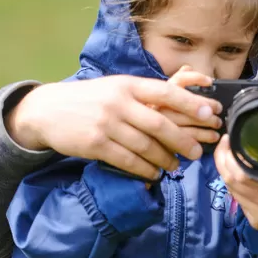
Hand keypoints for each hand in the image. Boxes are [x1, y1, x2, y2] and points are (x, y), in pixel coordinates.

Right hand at [7, 72, 223, 179]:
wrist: (47, 110)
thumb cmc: (91, 99)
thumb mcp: (116, 88)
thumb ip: (144, 95)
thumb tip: (182, 103)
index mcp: (128, 85)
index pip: (166, 91)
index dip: (191, 103)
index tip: (210, 113)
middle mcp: (119, 102)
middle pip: (160, 123)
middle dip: (183, 140)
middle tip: (197, 152)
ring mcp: (106, 123)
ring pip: (145, 146)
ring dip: (165, 159)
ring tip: (175, 167)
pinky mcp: (95, 144)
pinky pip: (128, 160)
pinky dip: (144, 169)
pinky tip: (154, 173)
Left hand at [214, 93, 257, 257]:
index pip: (236, 171)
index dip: (226, 153)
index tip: (228, 137)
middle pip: (229, 182)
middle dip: (223, 161)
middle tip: (227, 144)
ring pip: (233, 194)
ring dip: (228, 175)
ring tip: (231, 157)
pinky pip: (241, 204)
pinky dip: (238, 190)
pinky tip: (242, 179)